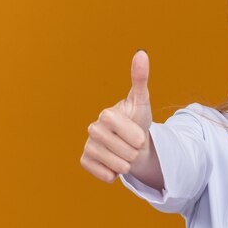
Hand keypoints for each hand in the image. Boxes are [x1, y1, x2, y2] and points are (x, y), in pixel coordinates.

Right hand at [80, 50, 152, 182]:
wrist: (133, 145)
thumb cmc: (138, 122)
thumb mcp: (142, 102)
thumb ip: (140, 79)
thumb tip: (141, 52)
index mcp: (106, 114)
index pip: (124, 131)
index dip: (136, 136)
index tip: (140, 136)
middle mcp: (92, 128)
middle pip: (124, 151)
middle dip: (135, 153)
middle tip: (133, 146)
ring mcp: (88, 145)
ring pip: (117, 165)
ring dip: (128, 164)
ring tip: (127, 155)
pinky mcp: (85, 161)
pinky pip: (105, 175)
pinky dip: (115, 174)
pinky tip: (115, 165)